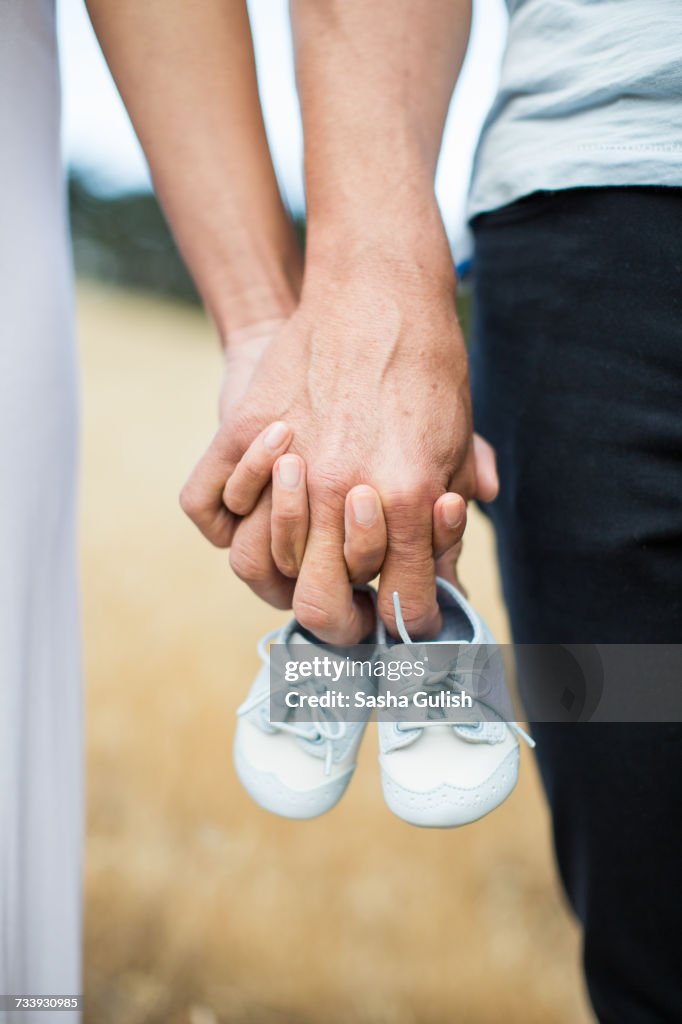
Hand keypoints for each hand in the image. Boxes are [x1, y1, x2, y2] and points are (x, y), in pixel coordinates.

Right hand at [181, 251, 496, 642]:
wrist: (378, 289)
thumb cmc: (426, 367)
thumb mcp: (454, 446)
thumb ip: (445, 523)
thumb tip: (445, 585)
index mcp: (407, 499)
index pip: (404, 606)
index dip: (409, 625)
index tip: (405, 620)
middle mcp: (341, 492)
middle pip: (318, 607)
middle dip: (341, 624)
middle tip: (351, 611)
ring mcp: (288, 464)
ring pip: (254, 566)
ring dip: (279, 573)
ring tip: (302, 561)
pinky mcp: (245, 432)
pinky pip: (207, 504)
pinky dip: (226, 517)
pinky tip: (255, 510)